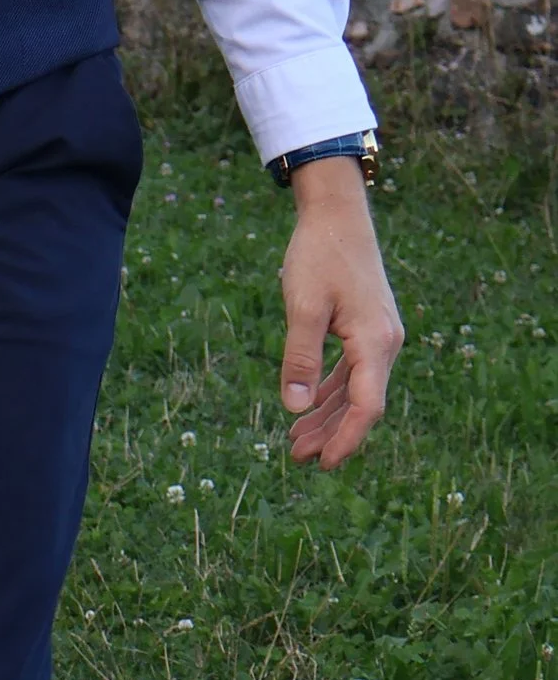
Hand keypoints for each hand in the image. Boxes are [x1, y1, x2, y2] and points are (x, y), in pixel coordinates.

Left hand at [278, 155, 402, 467]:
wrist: (337, 214)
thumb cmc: (318, 254)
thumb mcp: (302, 305)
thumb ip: (300, 357)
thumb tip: (294, 407)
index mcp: (375, 341)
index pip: (366, 406)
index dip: (346, 438)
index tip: (324, 464)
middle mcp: (385, 343)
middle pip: (362, 403)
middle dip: (331, 434)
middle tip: (297, 458)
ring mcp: (379, 335)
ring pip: (356, 389)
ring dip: (329, 415)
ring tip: (298, 442)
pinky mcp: (368, 327)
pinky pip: (353, 371)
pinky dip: (331, 390)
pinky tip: (310, 405)